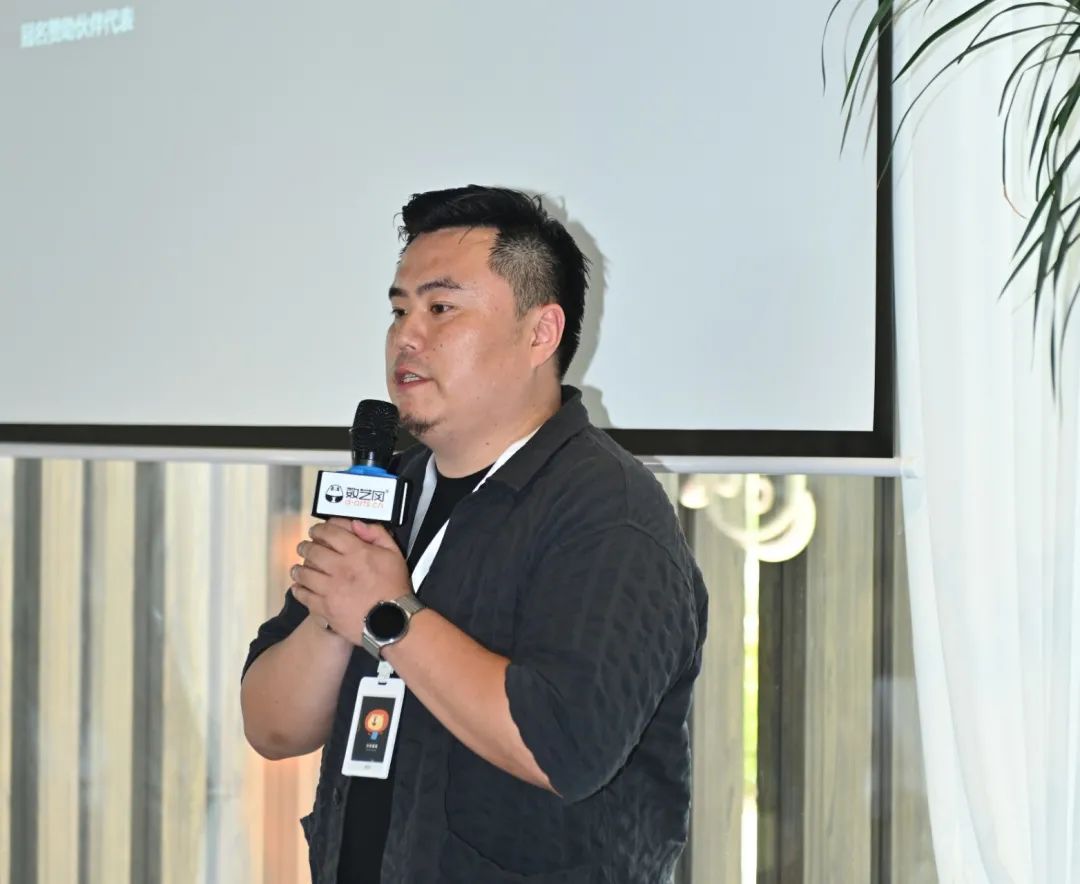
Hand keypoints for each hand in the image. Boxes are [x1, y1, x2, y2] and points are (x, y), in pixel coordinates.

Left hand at [290, 517, 411, 645]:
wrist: (391, 623)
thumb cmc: (394, 588)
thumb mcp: (394, 554)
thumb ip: (377, 534)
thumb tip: (356, 524)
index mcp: (357, 552)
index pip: (330, 533)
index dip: (319, 529)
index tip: (315, 531)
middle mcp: (340, 568)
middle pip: (313, 551)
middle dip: (306, 546)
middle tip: (304, 547)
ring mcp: (330, 589)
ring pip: (304, 573)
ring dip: (299, 568)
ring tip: (298, 568)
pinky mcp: (324, 608)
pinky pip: (304, 595)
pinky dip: (298, 589)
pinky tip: (298, 587)